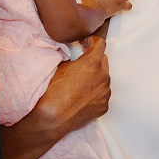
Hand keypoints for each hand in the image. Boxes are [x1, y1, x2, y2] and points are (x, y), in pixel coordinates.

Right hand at [1, 35, 111, 158]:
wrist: (52, 117)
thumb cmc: (53, 91)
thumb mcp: (60, 66)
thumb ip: (72, 58)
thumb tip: (74, 57)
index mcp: (93, 63)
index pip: (100, 44)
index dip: (92, 41)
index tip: (86, 43)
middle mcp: (103, 76)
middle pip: (103, 61)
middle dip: (93, 59)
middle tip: (81, 62)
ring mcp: (105, 92)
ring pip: (103, 79)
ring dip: (95, 77)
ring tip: (80, 83)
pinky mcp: (104, 106)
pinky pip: (102, 94)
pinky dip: (95, 92)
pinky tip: (82, 96)